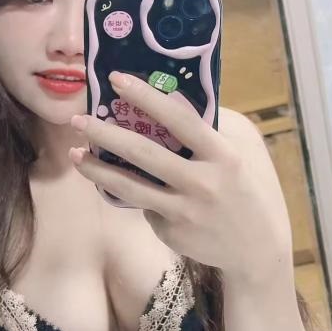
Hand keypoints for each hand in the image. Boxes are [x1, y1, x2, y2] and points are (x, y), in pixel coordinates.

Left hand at [69, 71, 290, 276]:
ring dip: (97, 169)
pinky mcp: (171, 232)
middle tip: (78, 120)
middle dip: (106, 134)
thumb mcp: (240, 157)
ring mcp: (183, 211)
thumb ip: (209, 133)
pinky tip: (130, 189)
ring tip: (75, 154)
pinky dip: (134, 195)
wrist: (256, 250)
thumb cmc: (245, 194)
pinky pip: (144, 207)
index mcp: (222, 156)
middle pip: (143, 154)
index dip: (147, 98)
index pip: (180, 120)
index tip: (117, 80)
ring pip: (129, 187)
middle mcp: (201, 183)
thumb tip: (169, 105)